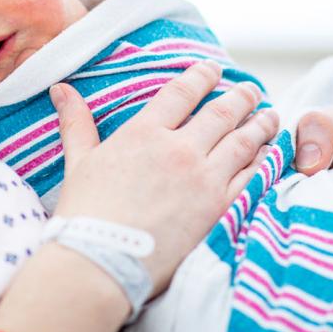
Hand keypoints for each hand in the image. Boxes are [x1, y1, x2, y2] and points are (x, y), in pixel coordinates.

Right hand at [51, 60, 279, 295]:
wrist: (102, 262)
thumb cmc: (85, 214)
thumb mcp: (78, 162)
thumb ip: (76, 123)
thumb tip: (60, 89)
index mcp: (144, 133)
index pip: (182, 92)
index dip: (201, 76)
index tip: (214, 69)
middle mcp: (179, 149)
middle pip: (221, 112)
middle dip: (241, 97)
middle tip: (252, 90)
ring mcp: (203, 179)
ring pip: (243, 142)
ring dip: (260, 125)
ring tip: (271, 116)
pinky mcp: (219, 209)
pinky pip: (252, 178)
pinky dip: (265, 162)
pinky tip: (272, 155)